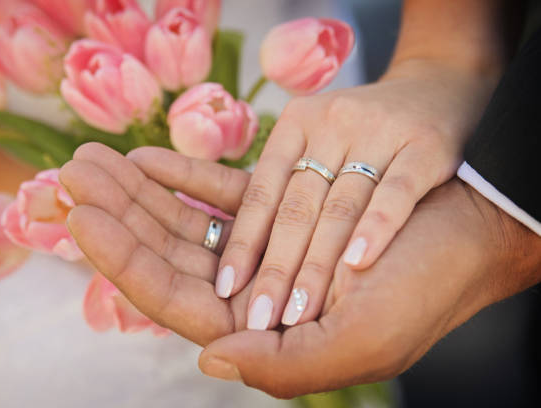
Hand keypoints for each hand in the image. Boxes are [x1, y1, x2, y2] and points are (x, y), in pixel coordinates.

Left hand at [61, 144, 540, 397]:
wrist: (471, 236)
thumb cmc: (427, 289)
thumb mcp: (366, 338)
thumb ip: (286, 363)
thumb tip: (208, 355)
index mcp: (262, 331)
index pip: (171, 296)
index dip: (122, 257)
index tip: (82, 215)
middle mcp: (249, 292)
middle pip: (166, 253)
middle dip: (117, 214)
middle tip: (72, 174)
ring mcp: (258, 250)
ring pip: (183, 221)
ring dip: (139, 191)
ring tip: (93, 159)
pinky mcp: (275, 214)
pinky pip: (218, 194)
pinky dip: (184, 176)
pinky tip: (148, 158)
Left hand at [215, 59, 496, 329]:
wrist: (438, 88)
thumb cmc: (366, 134)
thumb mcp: (318, 142)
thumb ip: (288, 186)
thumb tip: (245, 256)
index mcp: (296, 125)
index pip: (261, 192)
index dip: (243, 243)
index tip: (226, 289)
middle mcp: (331, 124)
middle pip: (297, 207)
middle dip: (276, 268)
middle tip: (259, 317)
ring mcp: (379, 132)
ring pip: (340, 207)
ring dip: (318, 264)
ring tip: (299, 312)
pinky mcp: (425, 143)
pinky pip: (397, 191)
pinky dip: (377, 227)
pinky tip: (358, 264)